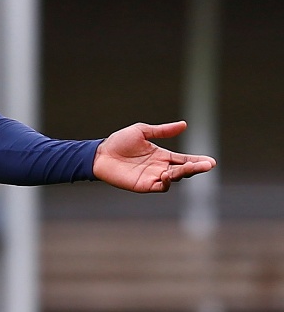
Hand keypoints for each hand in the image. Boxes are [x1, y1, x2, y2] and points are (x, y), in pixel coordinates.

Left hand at [93, 121, 216, 192]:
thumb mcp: (142, 131)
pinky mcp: (144, 185)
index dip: (197, 161)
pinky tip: (168, 174)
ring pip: (175, 178)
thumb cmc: (118, 142)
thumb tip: (185, 124)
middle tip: (207, 165)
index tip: (211, 161)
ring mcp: (153, 177)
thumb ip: (162, 131)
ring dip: (183, 173)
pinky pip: (160, 186)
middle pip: (183, 170)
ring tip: (191, 167)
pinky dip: (167, 182)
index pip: (184, 159)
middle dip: (196, 168)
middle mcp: (160, 167)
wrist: (100, 154)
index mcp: (162, 155)